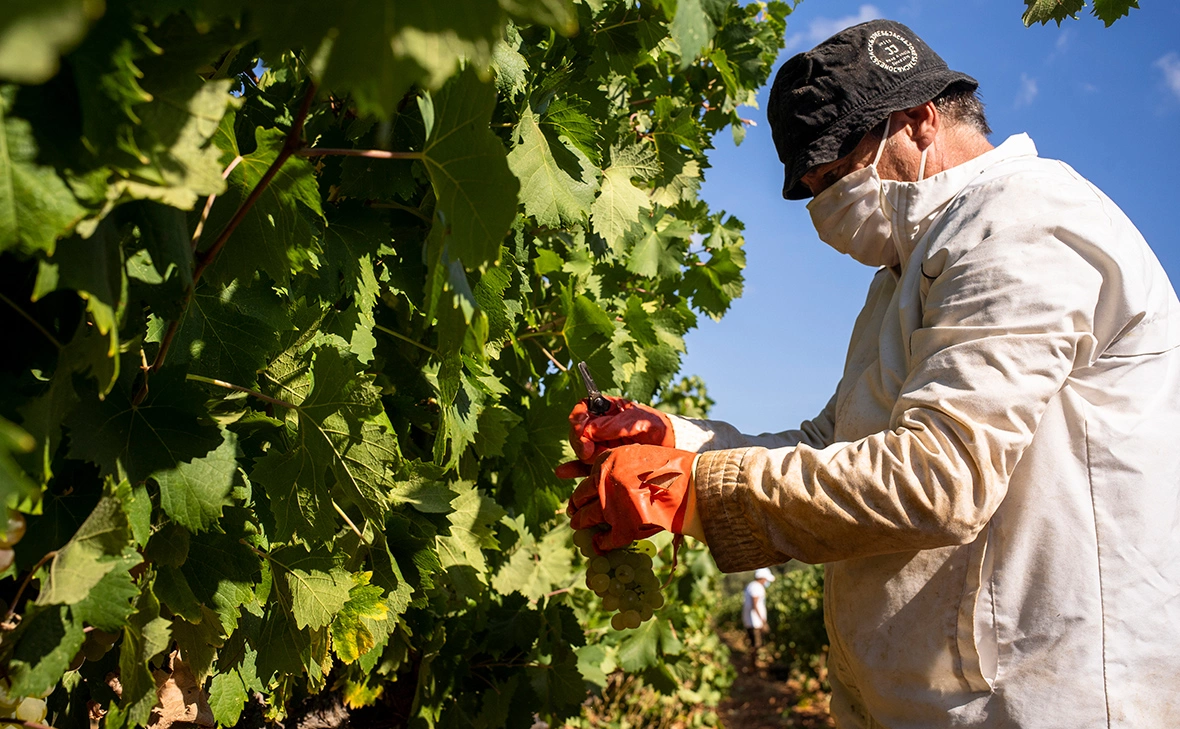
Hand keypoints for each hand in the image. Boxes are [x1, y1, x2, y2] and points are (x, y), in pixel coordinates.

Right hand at [555, 397, 674, 478]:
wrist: (672, 447)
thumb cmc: (657, 427)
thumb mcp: (637, 421)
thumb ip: (614, 425)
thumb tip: (589, 431)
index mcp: (607, 411)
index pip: (584, 409)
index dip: (578, 418)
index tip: (581, 429)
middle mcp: (601, 427)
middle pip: (579, 431)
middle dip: (579, 440)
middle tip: (588, 451)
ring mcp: (602, 445)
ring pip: (581, 449)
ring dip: (580, 455)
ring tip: (588, 460)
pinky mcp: (604, 462)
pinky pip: (585, 465)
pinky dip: (573, 469)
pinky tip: (562, 472)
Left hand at [566, 444, 696, 551]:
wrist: (694, 483)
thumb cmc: (673, 468)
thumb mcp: (640, 456)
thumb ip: (620, 467)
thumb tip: (604, 482)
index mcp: (608, 461)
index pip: (587, 478)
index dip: (584, 490)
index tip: (580, 497)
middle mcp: (605, 481)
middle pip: (581, 497)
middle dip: (576, 507)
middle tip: (573, 514)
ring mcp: (613, 505)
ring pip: (588, 517)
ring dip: (581, 523)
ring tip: (578, 527)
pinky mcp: (624, 526)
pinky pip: (606, 539)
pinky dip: (602, 543)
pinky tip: (599, 545)